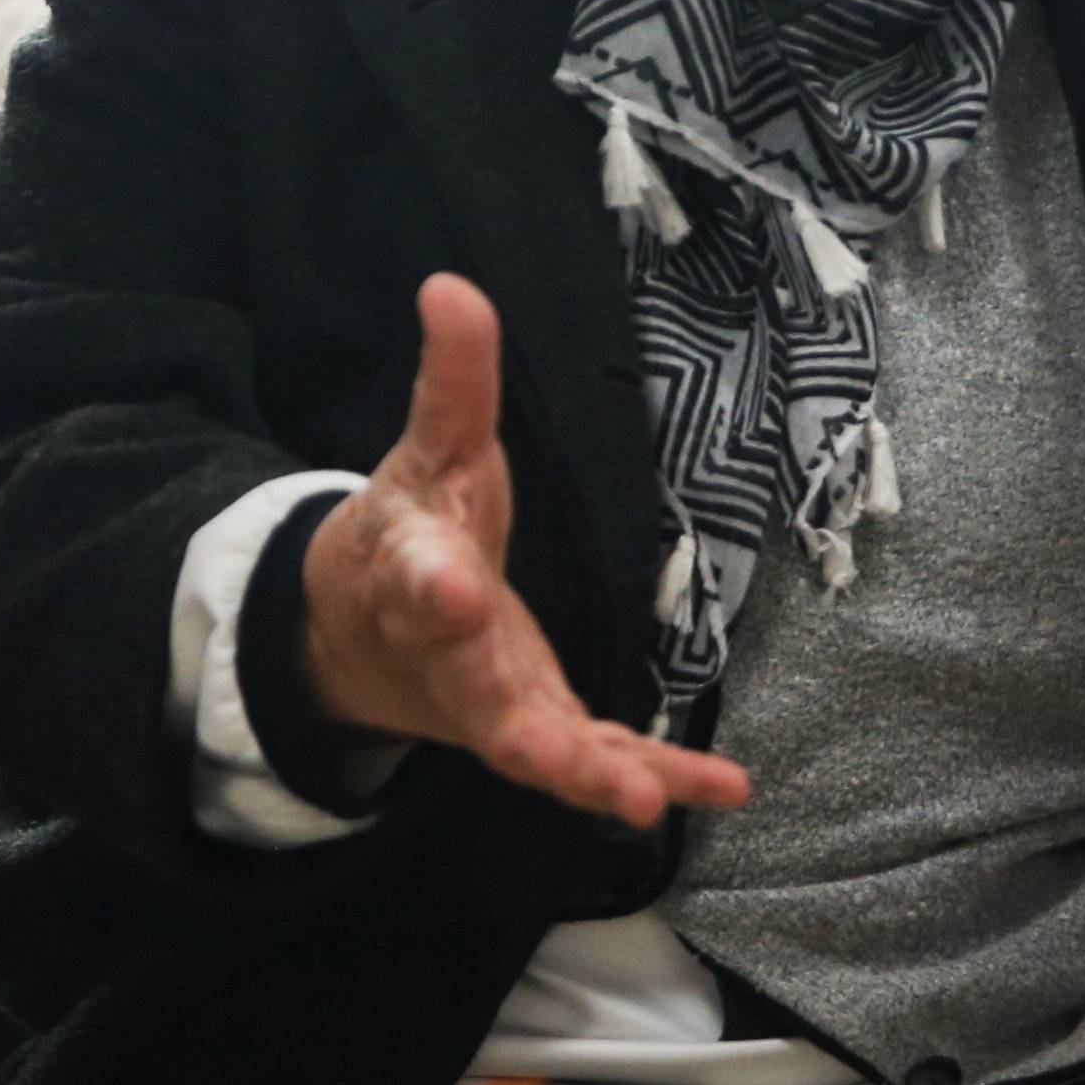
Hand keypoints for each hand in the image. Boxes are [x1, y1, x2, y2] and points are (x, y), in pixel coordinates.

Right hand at [300, 274, 749, 828]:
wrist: (358, 633)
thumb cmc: (412, 525)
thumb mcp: (432, 446)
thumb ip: (453, 377)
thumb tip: (450, 284)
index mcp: (411, 569)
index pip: (417, 572)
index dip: (432, 583)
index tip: (452, 588)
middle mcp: (451, 654)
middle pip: (478, 690)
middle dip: (517, 719)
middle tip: (558, 753)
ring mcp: (495, 705)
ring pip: (537, 748)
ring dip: (590, 775)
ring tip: (641, 800)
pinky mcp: (539, 730)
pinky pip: (598, 760)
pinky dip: (657, 778)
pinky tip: (726, 789)